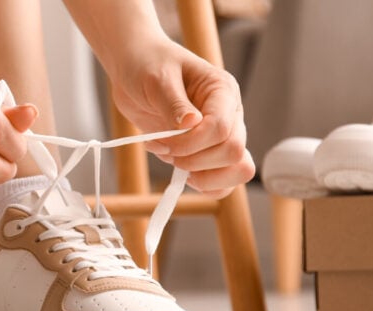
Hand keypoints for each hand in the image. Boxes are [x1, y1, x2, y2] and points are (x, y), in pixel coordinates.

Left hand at [109, 39, 253, 198]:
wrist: (135, 68)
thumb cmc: (147, 65)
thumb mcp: (157, 79)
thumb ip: (174, 103)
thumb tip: (192, 124)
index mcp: (222, 91)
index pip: (221, 128)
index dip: (192, 143)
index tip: (164, 141)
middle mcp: (229, 113)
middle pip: (233, 152)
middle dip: (195, 160)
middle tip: (166, 149)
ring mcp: (220, 134)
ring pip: (237, 169)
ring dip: (202, 175)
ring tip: (173, 161)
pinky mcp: (207, 150)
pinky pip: (222, 179)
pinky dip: (203, 184)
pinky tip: (178, 171)